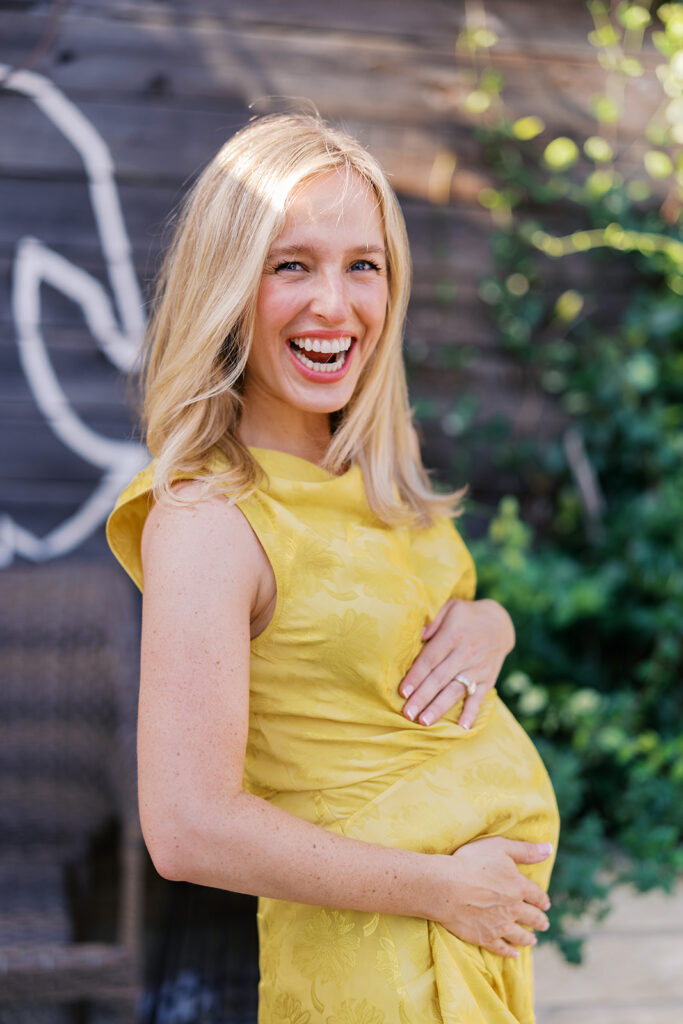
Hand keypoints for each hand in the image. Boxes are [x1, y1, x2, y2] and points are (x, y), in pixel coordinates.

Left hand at [399, 598, 514, 728]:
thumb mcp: (450, 607)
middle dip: (423, 697)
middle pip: (440, 678)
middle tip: (408, 713)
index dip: (416, 676)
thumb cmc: (467, 615)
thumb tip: (417, 636)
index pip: (430, 659)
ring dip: (440, 707)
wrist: (501, 622)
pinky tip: (462, 727)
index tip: (403, 691)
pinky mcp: (488, 678)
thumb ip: (432, 621)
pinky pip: (479, 697)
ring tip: (424, 721)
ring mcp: (478, 668)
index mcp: (453, 635)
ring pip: (455, 690)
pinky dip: (471, 712)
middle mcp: (466, 653)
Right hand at [437, 837, 551, 956]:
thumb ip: (526, 850)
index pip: (536, 895)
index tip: (546, 904)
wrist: (447, 887)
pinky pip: (501, 948)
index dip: (542, 899)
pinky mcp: (485, 937)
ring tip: (532, 940)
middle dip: (540, 921)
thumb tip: (549, 849)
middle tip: (544, 924)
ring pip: (520, 935)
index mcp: (518, 887)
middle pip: (532, 917)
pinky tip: (514, 954)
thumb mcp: (500, 847)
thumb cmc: (471, 862)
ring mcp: (500, 925)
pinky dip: (510, 952)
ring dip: (528, 938)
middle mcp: (513, 909)